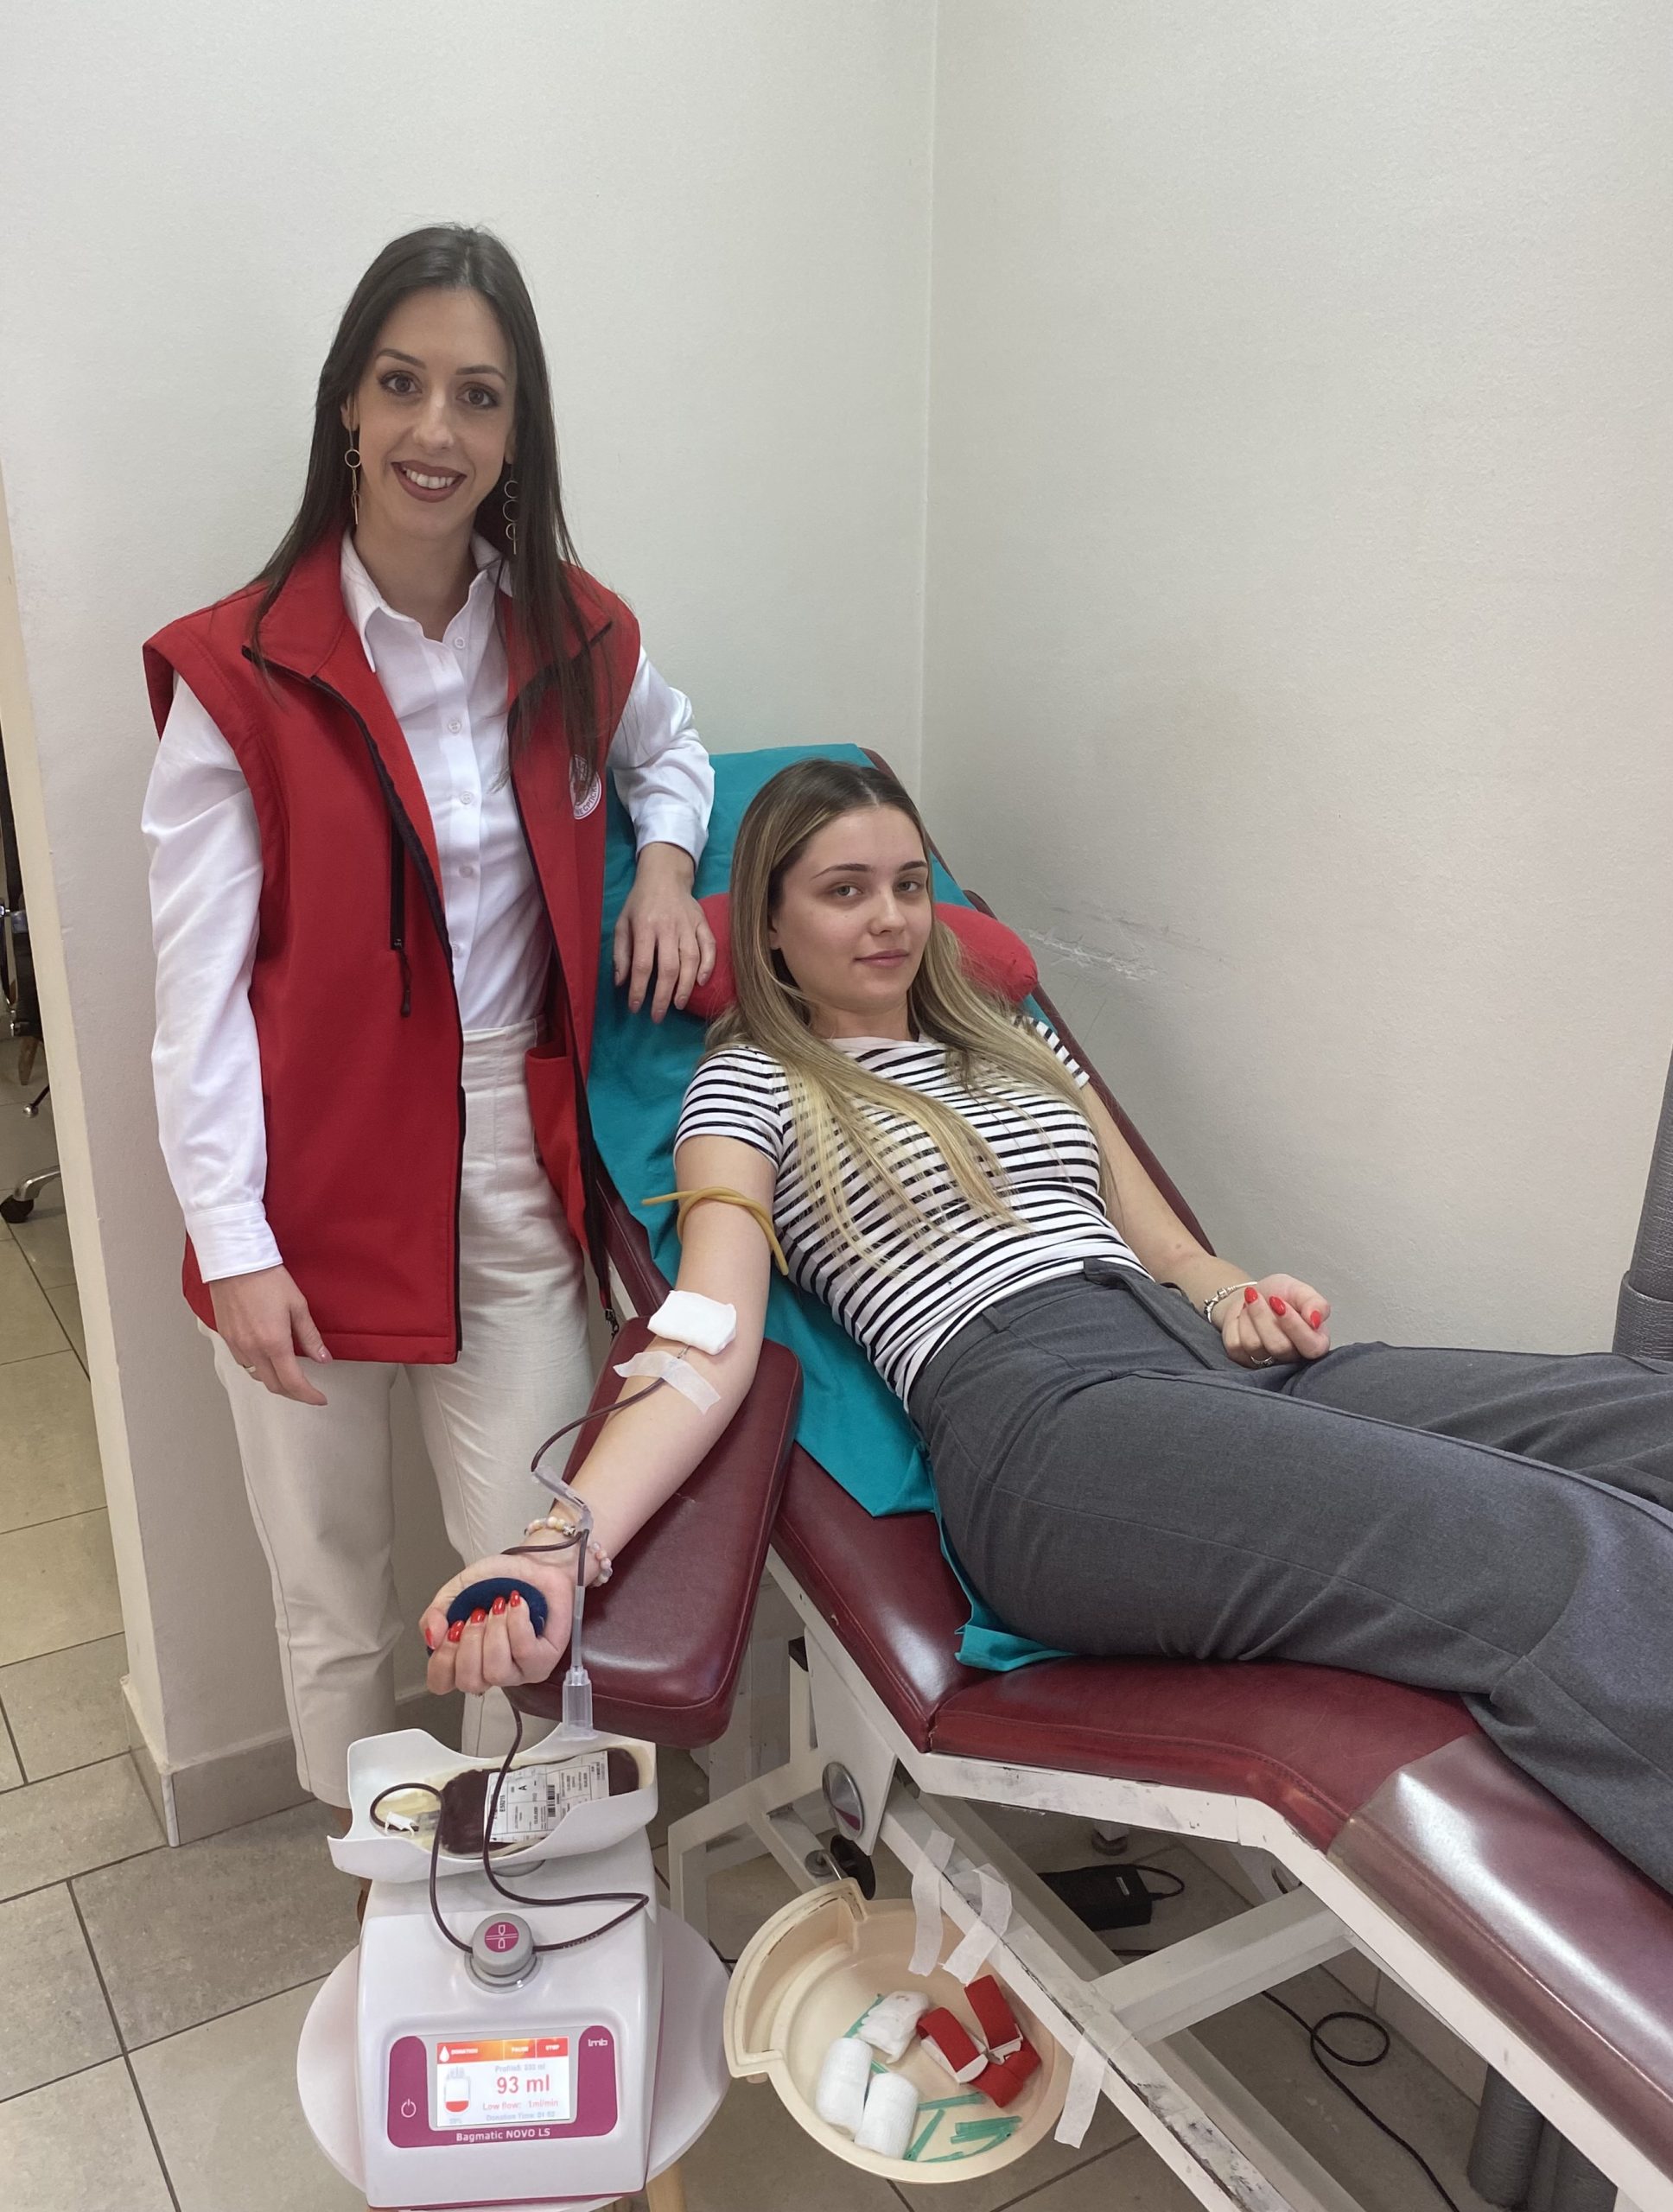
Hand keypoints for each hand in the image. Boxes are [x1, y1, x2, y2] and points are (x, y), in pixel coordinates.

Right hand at [208, 1266, 329, 1403]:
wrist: (235, 1262)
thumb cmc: (268, 1278)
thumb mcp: (297, 1306)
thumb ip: (310, 1337)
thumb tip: (323, 1359)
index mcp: (274, 1343)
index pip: (293, 1382)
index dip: (308, 1395)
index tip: (319, 1398)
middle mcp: (253, 1349)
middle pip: (273, 1385)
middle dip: (293, 1393)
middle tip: (308, 1391)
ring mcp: (236, 1345)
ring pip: (256, 1376)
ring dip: (274, 1381)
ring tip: (289, 1376)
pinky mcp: (226, 1338)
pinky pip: (243, 1363)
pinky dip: (258, 1368)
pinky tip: (267, 1359)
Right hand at [421, 1552, 577, 1695]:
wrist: (533, 1563)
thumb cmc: (499, 1579)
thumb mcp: (455, 1590)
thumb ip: (435, 1614)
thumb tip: (431, 1640)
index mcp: (464, 1657)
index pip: (440, 1683)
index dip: (443, 1660)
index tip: (452, 1629)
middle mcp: (489, 1669)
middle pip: (469, 1682)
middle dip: (471, 1643)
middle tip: (478, 1614)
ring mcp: (518, 1670)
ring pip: (497, 1672)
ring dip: (496, 1632)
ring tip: (500, 1607)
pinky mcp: (543, 1661)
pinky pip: (524, 1652)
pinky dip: (517, 1623)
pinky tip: (517, 1606)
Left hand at [612, 843, 715, 1020]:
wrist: (664, 876)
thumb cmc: (640, 903)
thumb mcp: (622, 923)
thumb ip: (620, 953)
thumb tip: (620, 983)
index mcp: (645, 926)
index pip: (643, 964)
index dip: (639, 989)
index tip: (636, 1008)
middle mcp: (669, 927)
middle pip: (669, 967)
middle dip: (663, 996)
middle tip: (657, 1016)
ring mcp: (688, 925)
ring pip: (691, 960)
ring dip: (686, 986)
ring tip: (678, 1004)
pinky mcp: (703, 923)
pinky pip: (710, 947)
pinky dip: (708, 966)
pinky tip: (701, 983)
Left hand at [1217, 1275, 1331, 1368]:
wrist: (1252, 1294)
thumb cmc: (1281, 1294)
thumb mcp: (1301, 1291)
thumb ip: (1316, 1303)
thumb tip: (1316, 1320)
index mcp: (1315, 1342)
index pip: (1312, 1348)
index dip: (1294, 1325)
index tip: (1279, 1302)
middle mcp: (1293, 1357)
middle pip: (1279, 1347)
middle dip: (1265, 1316)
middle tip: (1262, 1297)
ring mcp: (1267, 1362)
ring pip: (1254, 1345)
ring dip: (1250, 1316)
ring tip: (1253, 1304)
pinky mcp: (1244, 1360)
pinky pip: (1235, 1345)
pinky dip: (1236, 1324)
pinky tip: (1243, 1318)